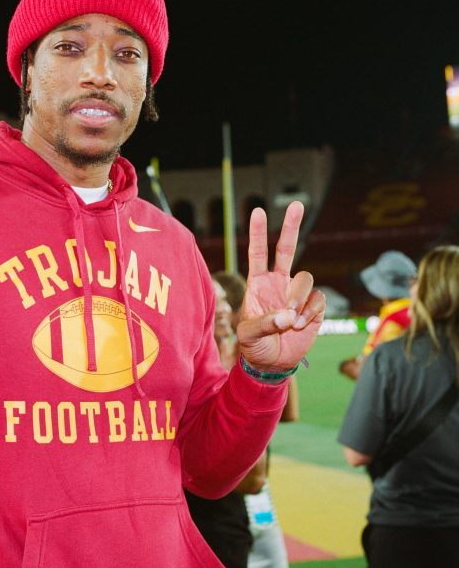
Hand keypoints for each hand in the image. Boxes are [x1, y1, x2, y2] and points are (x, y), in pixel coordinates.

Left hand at [237, 201, 324, 372]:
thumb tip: (288, 315)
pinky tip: (301, 326)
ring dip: (298, 298)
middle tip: (296, 204)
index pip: (258, 253)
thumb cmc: (255, 346)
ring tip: (290, 321)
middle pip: (287, 248)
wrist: (273, 363)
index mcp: (258, 283)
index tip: (258, 211)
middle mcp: (279, 283)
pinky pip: (318, 299)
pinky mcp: (314, 306)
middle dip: (292, 226)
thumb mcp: (249, 335)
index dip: (259, 233)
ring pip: (305, 278)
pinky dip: (310, 312)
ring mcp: (297, 293)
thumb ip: (265, 323)